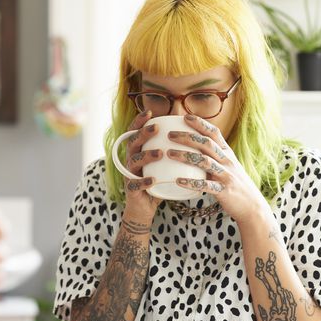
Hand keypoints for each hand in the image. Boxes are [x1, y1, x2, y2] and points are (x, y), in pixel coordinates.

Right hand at [123, 111, 162, 225]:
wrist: (145, 208)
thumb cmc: (157, 182)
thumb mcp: (163, 164)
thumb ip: (171, 149)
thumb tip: (191, 131)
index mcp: (137, 151)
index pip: (134, 132)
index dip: (139, 121)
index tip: (149, 112)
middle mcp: (130, 160)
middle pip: (133, 143)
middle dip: (143, 134)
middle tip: (156, 128)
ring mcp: (129, 174)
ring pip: (134, 161)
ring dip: (146, 156)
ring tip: (160, 153)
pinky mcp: (131, 190)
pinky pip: (136, 184)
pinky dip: (144, 181)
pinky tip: (153, 179)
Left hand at [166, 114, 272, 225]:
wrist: (252, 206)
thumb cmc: (235, 184)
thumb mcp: (227, 166)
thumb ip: (213, 156)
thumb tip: (193, 147)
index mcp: (227, 153)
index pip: (214, 133)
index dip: (200, 123)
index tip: (185, 117)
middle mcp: (227, 161)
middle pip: (206, 143)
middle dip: (187, 137)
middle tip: (169, 135)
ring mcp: (226, 175)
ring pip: (204, 161)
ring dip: (185, 155)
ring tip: (169, 153)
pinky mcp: (223, 190)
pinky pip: (205, 185)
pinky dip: (191, 182)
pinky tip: (178, 181)